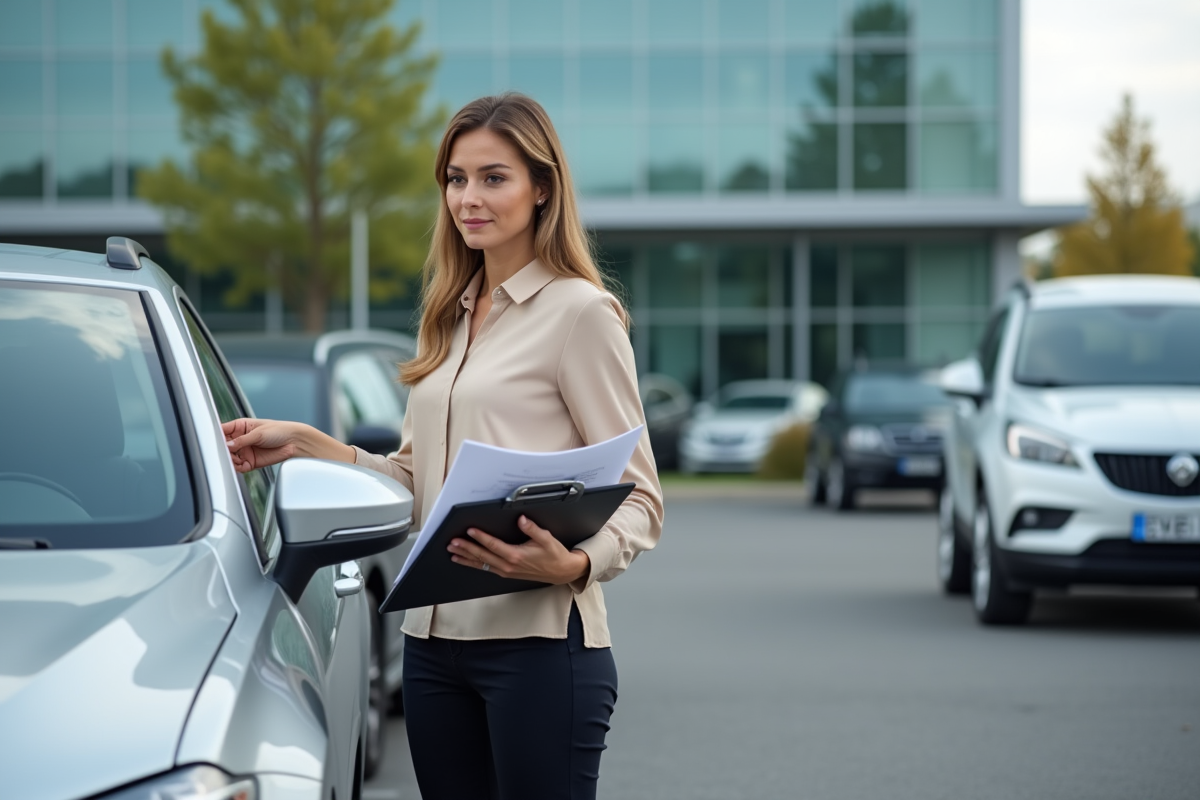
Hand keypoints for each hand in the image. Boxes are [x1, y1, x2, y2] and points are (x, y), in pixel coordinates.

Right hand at [222, 418, 307, 472]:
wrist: (294, 442)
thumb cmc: (278, 431)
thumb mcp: (259, 433)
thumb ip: (242, 440)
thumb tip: (227, 445)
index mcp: (240, 427)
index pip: (223, 431)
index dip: (217, 435)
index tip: (214, 440)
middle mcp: (240, 440)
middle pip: (224, 447)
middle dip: (222, 450)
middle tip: (225, 452)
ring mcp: (244, 451)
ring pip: (229, 458)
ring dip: (229, 460)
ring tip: (233, 459)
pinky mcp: (250, 462)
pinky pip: (239, 467)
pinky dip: (237, 467)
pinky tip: (239, 465)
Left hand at [448, 515, 590, 585]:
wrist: (561, 571)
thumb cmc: (554, 555)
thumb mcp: (546, 539)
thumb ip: (532, 529)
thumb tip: (521, 519)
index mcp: (516, 556)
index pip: (493, 545)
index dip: (480, 538)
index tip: (470, 531)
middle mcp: (508, 565)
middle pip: (483, 556)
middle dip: (466, 549)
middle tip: (453, 543)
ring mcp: (506, 571)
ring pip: (481, 564)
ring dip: (466, 558)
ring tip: (453, 553)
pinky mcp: (506, 573)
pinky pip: (486, 569)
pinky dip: (474, 564)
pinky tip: (466, 561)